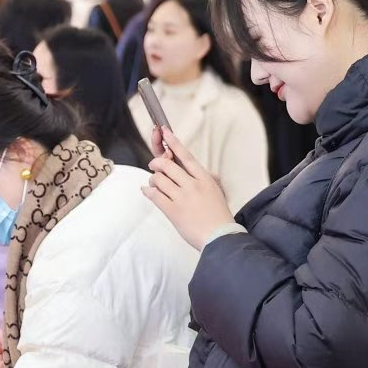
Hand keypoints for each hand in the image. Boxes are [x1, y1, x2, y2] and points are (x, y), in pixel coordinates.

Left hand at [142, 127, 234, 249]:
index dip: (173, 142)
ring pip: (158, 179)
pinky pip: (154, 195)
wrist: (220, 236)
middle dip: (156, 163)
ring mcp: (182, 198)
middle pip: (167, 165)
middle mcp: (193, 185)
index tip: (164, 131)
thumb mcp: (217, 191)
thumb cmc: (218, 215)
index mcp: (204, 178)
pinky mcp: (173, 211)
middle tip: (154, 166)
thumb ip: (206, 178)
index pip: (186, 155)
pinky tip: (146, 190)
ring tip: (154, 184)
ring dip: (152, 179)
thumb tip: (196, 169)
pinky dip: (147, 191)